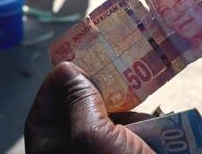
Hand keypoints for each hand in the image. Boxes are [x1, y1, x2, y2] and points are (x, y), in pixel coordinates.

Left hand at [24, 62, 154, 153]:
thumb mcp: (91, 135)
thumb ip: (79, 100)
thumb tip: (68, 68)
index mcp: (53, 144)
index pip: (48, 102)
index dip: (61, 79)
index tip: (81, 57)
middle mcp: (75, 145)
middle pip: (81, 104)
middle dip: (101, 87)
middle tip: (117, 67)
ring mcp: (103, 148)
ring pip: (111, 113)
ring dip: (129, 105)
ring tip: (141, 96)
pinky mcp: (127, 149)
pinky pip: (132, 126)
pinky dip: (144, 121)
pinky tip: (153, 122)